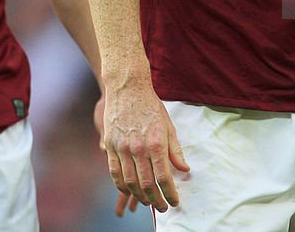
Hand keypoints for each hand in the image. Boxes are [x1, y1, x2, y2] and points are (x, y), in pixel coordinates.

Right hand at [102, 81, 188, 212]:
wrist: (128, 88)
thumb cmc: (151, 106)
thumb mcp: (168, 126)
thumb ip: (175, 151)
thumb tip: (184, 170)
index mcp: (156, 143)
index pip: (164, 177)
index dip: (170, 194)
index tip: (175, 202)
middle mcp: (138, 148)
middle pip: (146, 184)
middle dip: (156, 200)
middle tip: (163, 207)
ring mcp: (122, 147)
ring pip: (130, 182)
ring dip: (140, 197)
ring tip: (148, 201)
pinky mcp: (110, 145)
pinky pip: (115, 172)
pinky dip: (122, 185)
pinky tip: (130, 190)